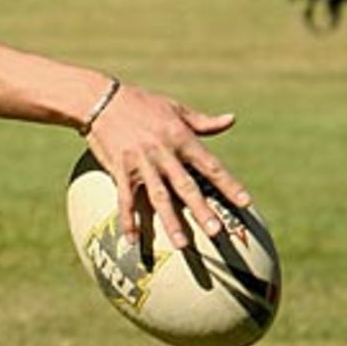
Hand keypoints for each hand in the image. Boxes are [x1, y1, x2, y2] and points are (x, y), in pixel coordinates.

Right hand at [84, 84, 251, 249]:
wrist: (101, 100)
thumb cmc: (141, 103)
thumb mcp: (175, 108)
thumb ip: (203, 122)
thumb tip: (231, 120)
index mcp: (181, 137)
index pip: (210, 165)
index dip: (229, 184)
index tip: (245, 203)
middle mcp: (163, 153)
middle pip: (186, 186)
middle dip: (201, 209)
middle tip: (216, 231)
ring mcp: (140, 163)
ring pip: (158, 197)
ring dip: (170, 222)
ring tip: (182, 245)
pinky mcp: (119, 170)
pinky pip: (124, 199)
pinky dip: (128, 220)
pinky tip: (131, 241)